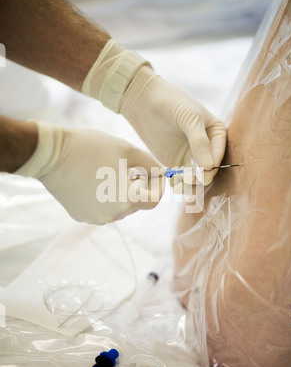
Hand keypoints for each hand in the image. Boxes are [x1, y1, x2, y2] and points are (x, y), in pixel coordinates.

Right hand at [16, 122, 164, 224]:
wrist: (51, 155)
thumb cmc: (91, 148)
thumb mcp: (127, 150)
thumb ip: (151, 163)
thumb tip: (163, 172)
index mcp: (126, 200)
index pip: (153, 201)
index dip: (158, 187)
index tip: (154, 174)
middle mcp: (112, 215)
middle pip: (136, 204)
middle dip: (139, 187)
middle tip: (132, 167)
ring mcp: (95, 218)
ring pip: (119, 208)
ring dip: (122, 193)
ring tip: (111, 172)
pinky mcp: (81, 216)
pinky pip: (102, 209)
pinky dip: (105, 197)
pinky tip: (95, 180)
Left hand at [120, 66, 226, 185]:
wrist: (144, 101)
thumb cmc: (171, 102)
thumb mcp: (189, 118)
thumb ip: (199, 142)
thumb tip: (210, 167)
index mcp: (216, 133)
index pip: (218, 154)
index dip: (212, 166)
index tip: (203, 173)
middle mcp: (206, 147)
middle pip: (207, 170)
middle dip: (200, 177)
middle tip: (188, 181)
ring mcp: (190, 156)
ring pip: (194, 177)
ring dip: (188, 184)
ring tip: (179, 185)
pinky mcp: (175, 162)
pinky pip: (180, 177)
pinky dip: (177, 182)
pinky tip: (172, 183)